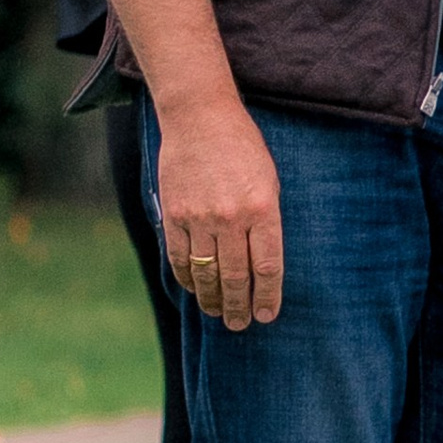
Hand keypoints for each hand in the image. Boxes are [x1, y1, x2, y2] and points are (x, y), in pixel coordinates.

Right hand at [155, 96, 282, 329]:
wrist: (199, 117)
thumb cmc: (242, 147)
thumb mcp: (269, 181)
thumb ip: (266, 221)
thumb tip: (261, 264)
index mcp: (262, 210)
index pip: (267, 267)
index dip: (268, 297)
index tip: (267, 315)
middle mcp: (231, 218)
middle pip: (237, 277)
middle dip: (239, 306)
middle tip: (240, 324)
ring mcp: (199, 218)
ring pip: (207, 273)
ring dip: (213, 299)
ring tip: (218, 314)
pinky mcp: (174, 214)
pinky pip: (179, 257)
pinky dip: (187, 278)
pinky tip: (194, 290)